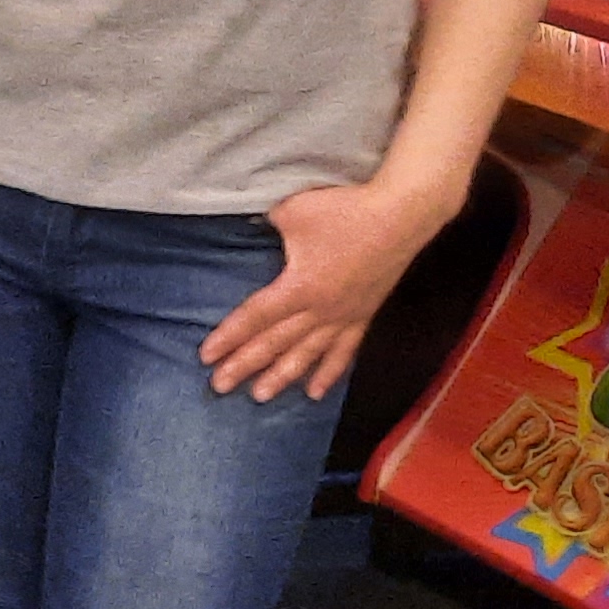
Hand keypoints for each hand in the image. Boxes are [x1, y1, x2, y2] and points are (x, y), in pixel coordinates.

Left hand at [199, 175, 456, 400]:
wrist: (401, 215)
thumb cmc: (344, 211)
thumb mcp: (292, 212)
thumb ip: (267, 226)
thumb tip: (251, 228)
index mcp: (299, 287)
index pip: (255, 316)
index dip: (229, 336)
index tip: (206, 356)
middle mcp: (321, 310)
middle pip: (275, 342)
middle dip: (245, 365)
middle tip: (219, 386)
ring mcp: (345, 316)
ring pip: (308, 354)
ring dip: (282, 376)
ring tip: (260, 396)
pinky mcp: (364, 315)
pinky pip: (344, 352)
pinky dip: (328, 373)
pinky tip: (314, 393)